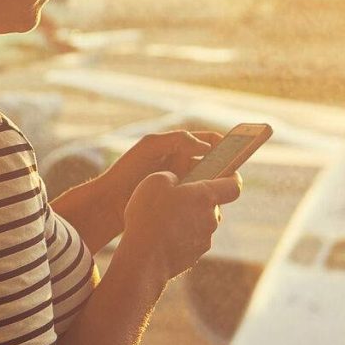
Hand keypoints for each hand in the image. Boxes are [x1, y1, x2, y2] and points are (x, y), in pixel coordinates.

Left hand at [106, 129, 220, 198]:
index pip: (208, 140)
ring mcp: (183, 182)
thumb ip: (177, 139)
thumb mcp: (150, 146)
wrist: (110, 201)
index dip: (223, 143)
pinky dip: (205, 199)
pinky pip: (199, 198)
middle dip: (225, 166)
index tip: (234, 149)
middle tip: (231, 173)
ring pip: (209, 181)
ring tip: (218, 188)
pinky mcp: (180, 201)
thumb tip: (204, 145)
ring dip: (216, 184)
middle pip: (214, 161)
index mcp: (178, 146)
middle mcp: (183, 162)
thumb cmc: (127, 170)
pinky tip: (207, 204)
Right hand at [119, 167, 241, 280]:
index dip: (232, 178)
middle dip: (198, 200)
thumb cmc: (149, 216)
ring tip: (162, 219)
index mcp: (205, 196)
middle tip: (176, 197)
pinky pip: (190, 241)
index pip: (233, 186)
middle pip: (212, 205)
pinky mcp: (194, 257)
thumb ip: (172, 177)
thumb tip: (176, 181)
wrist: (143, 259)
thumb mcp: (155, 181)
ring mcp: (204, 240)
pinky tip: (159, 237)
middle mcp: (211, 219)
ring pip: (201, 224)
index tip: (228, 175)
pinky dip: (179, 237)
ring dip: (188, 219)